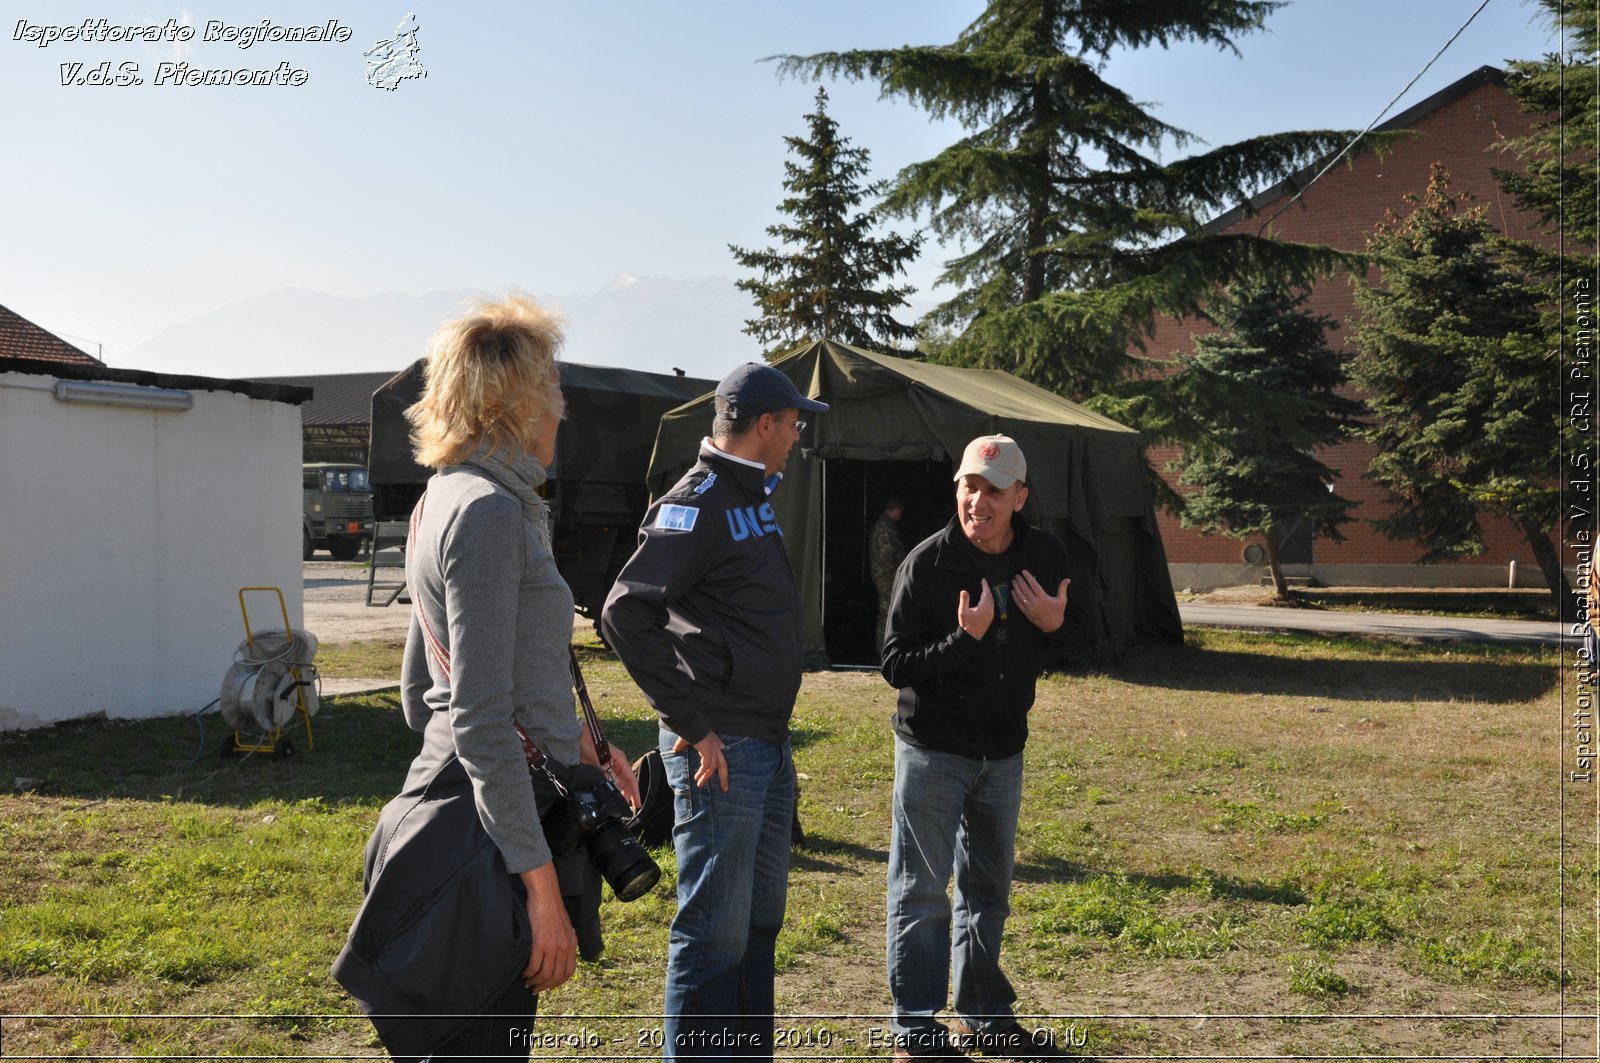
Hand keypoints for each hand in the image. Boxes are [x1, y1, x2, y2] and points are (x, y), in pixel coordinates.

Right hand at [519, 863, 575, 992]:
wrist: (545, 896)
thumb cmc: (551, 910)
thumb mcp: (564, 928)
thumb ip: (563, 943)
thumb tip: (557, 959)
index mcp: (571, 945)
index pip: (568, 972)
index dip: (557, 982)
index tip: (548, 986)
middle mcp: (564, 948)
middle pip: (556, 977)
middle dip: (544, 986)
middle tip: (535, 989)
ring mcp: (552, 946)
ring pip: (544, 974)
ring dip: (535, 981)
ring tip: (527, 981)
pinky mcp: (540, 943)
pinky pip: (534, 966)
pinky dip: (528, 972)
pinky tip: (524, 971)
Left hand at [580, 730, 639, 808]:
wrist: (578, 737)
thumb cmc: (590, 743)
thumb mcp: (599, 760)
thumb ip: (607, 773)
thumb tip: (616, 786)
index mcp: (620, 760)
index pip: (631, 778)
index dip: (635, 792)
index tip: (638, 803)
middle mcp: (617, 763)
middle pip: (626, 782)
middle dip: (628, 794)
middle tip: (629, 807)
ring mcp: (610, 766)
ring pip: (618, 782)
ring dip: (620, 792)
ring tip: (620, 803)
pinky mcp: (602, 768)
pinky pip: (610, 781)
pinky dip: (611, 788)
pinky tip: (609, 794)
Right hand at [673, 730, 727, 791]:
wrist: (691, 723)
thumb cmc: (689, 728)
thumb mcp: (686, 739)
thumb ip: (682, 745)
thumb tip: (675, 749)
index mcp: (715, 743)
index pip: (721, 756)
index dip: (721, 765)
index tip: (722, 774)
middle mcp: (717, 747)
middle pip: (724, 765)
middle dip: (724, 778)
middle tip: (725, 789)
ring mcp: (714, 750)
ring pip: (713, 768)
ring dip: (706, 777)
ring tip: (699, 784)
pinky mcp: (709, 752)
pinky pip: (706, 766)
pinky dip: (702, 773)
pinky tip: (697, 778)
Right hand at [958, 578, 993, 640]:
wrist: (971, 637)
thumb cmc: (966, 624)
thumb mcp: (962, 612)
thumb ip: (964, 600)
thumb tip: (964, 591)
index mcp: (984, 607)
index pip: (986, 593)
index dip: (985, 586)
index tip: (983, 580)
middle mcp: (989, 610)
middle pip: (990, 596)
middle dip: (987, 589)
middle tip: (984, 583)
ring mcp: (991, 614)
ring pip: (992, 601)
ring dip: (989, 594)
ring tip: (985, 590)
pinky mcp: (990, 618)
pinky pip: (992, 606)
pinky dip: (990, 600)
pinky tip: (986, 600)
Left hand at [1012, 571, 1068, 632]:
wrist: (1053, 626)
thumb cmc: (1058, 611)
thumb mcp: (1062, 600)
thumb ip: (1063, 588)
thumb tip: (1068, 579)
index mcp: (1044, 598)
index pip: (1034, 585)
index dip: (1028, 577)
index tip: (1024, 572)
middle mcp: (1036, 603)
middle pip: (1025, 590)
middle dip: (1020, 581)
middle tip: (1017, 575)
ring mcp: (1030, 608)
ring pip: (1021, 596)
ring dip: (1016, 588)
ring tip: (1014, 581)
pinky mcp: (1027, 613)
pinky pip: (1019, 604)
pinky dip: (1015, 597)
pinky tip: (1012, 592)